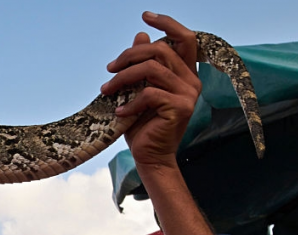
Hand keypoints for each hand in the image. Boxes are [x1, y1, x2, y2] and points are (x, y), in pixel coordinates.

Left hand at [101, 12, 200, 168]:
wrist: (149, 157)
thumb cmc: (142, 125)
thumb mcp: (138, 91)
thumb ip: (142, 65)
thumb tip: (140, 36)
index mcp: (185, 73)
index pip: (185, 38)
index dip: (167, 23)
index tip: (145, 15)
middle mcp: (192, 80)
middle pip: (161, 50)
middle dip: (130, 55)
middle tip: (109, 68)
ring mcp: (189, 94)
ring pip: (152, 70)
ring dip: (123, 78)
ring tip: (106, 90)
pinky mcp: (180, 108)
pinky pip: (149, 94)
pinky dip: (128, 102)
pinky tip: (118, 112)